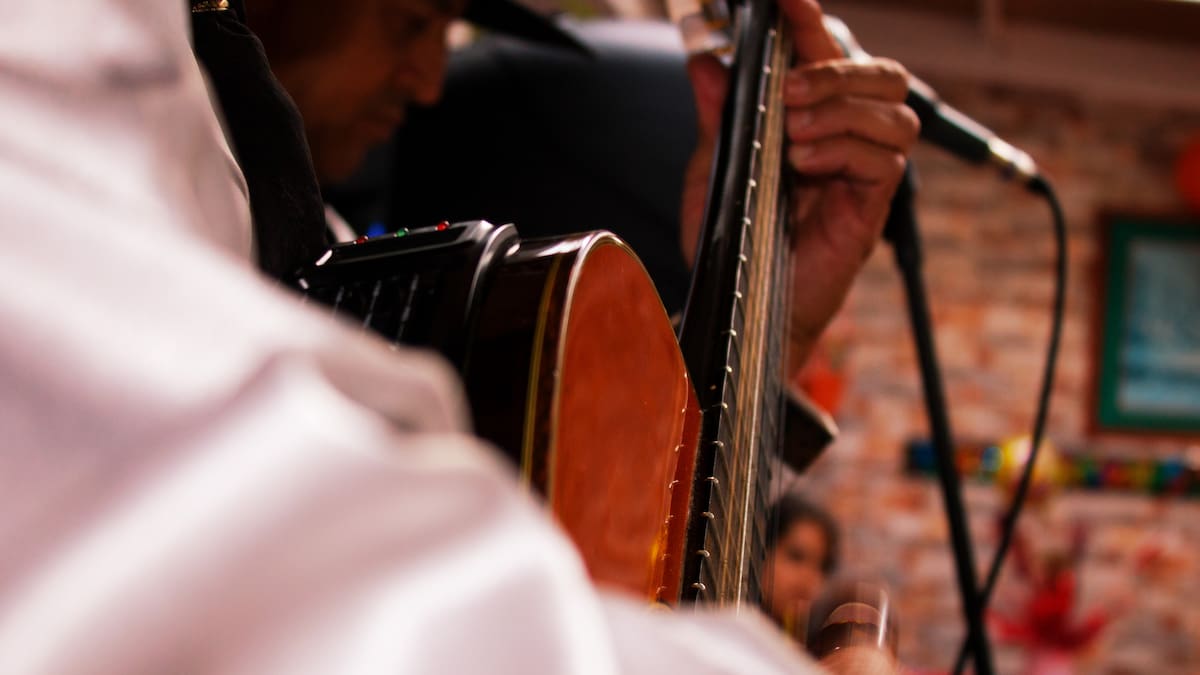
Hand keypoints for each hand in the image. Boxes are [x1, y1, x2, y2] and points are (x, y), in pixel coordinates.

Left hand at [680, 0, 918, 371]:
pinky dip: (844, 152)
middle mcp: (847, 139)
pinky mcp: (872, 208)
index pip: (826, 55)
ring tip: (794, 134)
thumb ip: (717, 117)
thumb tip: (705, 61)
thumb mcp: (713, 170)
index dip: (811, 22)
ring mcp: (865, 173)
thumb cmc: (735, 240)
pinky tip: (805, 167)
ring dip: (843, 111)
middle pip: (884, 73)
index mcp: (811, 119)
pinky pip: (885, 162)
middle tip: (790, 91)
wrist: (742, 304)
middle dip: (839, 69)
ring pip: (894, 113)